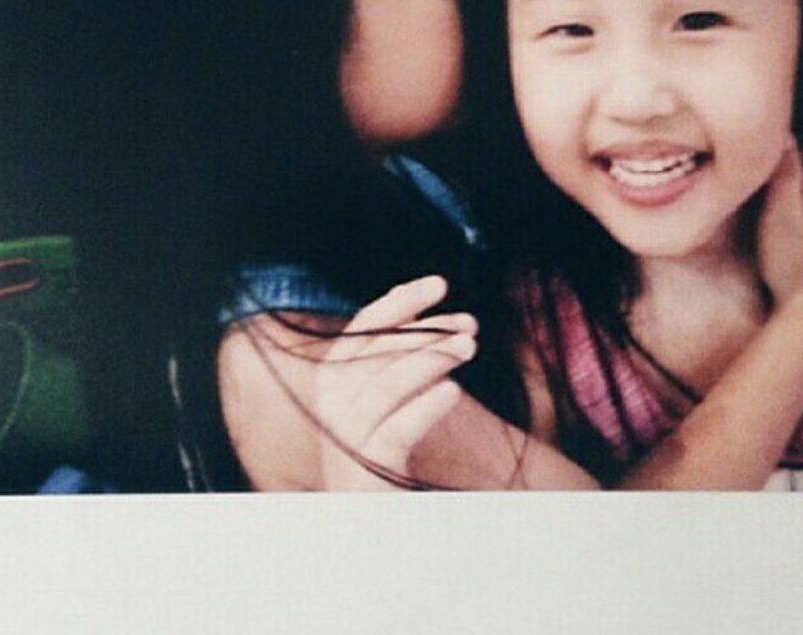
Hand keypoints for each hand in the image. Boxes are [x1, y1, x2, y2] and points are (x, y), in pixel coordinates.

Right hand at [314, 275, 476, 489]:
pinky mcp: (366, 467)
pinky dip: (425, 406)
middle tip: (471, 324)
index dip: (402, 301)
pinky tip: (453, 392)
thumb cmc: (379, 447)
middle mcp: (331, 401)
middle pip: (378, 350)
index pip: (366, 326)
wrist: (362, 519)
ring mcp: (346, 434)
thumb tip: (423, 308)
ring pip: (387, 385)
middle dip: (428, 330)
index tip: (440, 284)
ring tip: (470, 347)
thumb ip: (394, 355)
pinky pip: (397, 429)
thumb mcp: (384, 395)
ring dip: (432, 359)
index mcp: (333, 376)